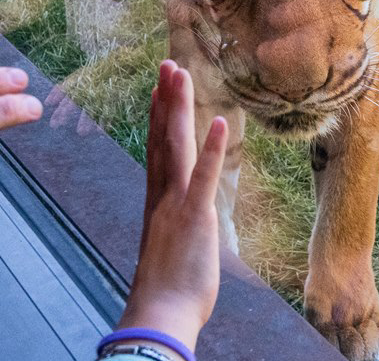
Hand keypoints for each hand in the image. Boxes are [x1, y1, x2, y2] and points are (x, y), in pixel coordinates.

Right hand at [117, 60, 228, 351]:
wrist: (161, 314)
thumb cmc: (168, 292)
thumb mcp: (170, 251)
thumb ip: (173, 231)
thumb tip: (176, 228)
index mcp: (158, 203)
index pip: (157, 150)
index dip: (157, 117)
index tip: (158, 89)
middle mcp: (163, 196)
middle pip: (162, 138)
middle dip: (165, 99)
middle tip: (168, 64)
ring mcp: (178, 203)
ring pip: (178, 146)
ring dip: (180, 108)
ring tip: (181, 74)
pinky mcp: (196, 217)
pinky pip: (205, 177)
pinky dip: (213, 148)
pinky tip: (221, 121)